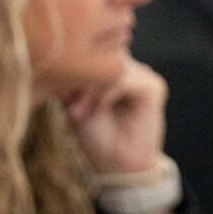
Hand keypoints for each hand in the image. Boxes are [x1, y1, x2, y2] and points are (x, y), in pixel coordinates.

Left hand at [59, 58, 168, 175]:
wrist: (115, 164)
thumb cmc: (95, 136)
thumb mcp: (74, 101)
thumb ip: (74, 76)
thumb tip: (64, 54)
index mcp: (111, 69)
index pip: (91, 49)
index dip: (73, 67)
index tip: (58, 95)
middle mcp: (129, 68)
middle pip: (102, 53)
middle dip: (80, 77)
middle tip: (67, 104)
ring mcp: (142, 76)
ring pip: (112, 65)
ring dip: (91, 88)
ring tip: (79, 112)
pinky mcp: (154, 87)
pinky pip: (126, 78)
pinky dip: (106, 93)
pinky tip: (98, 110)